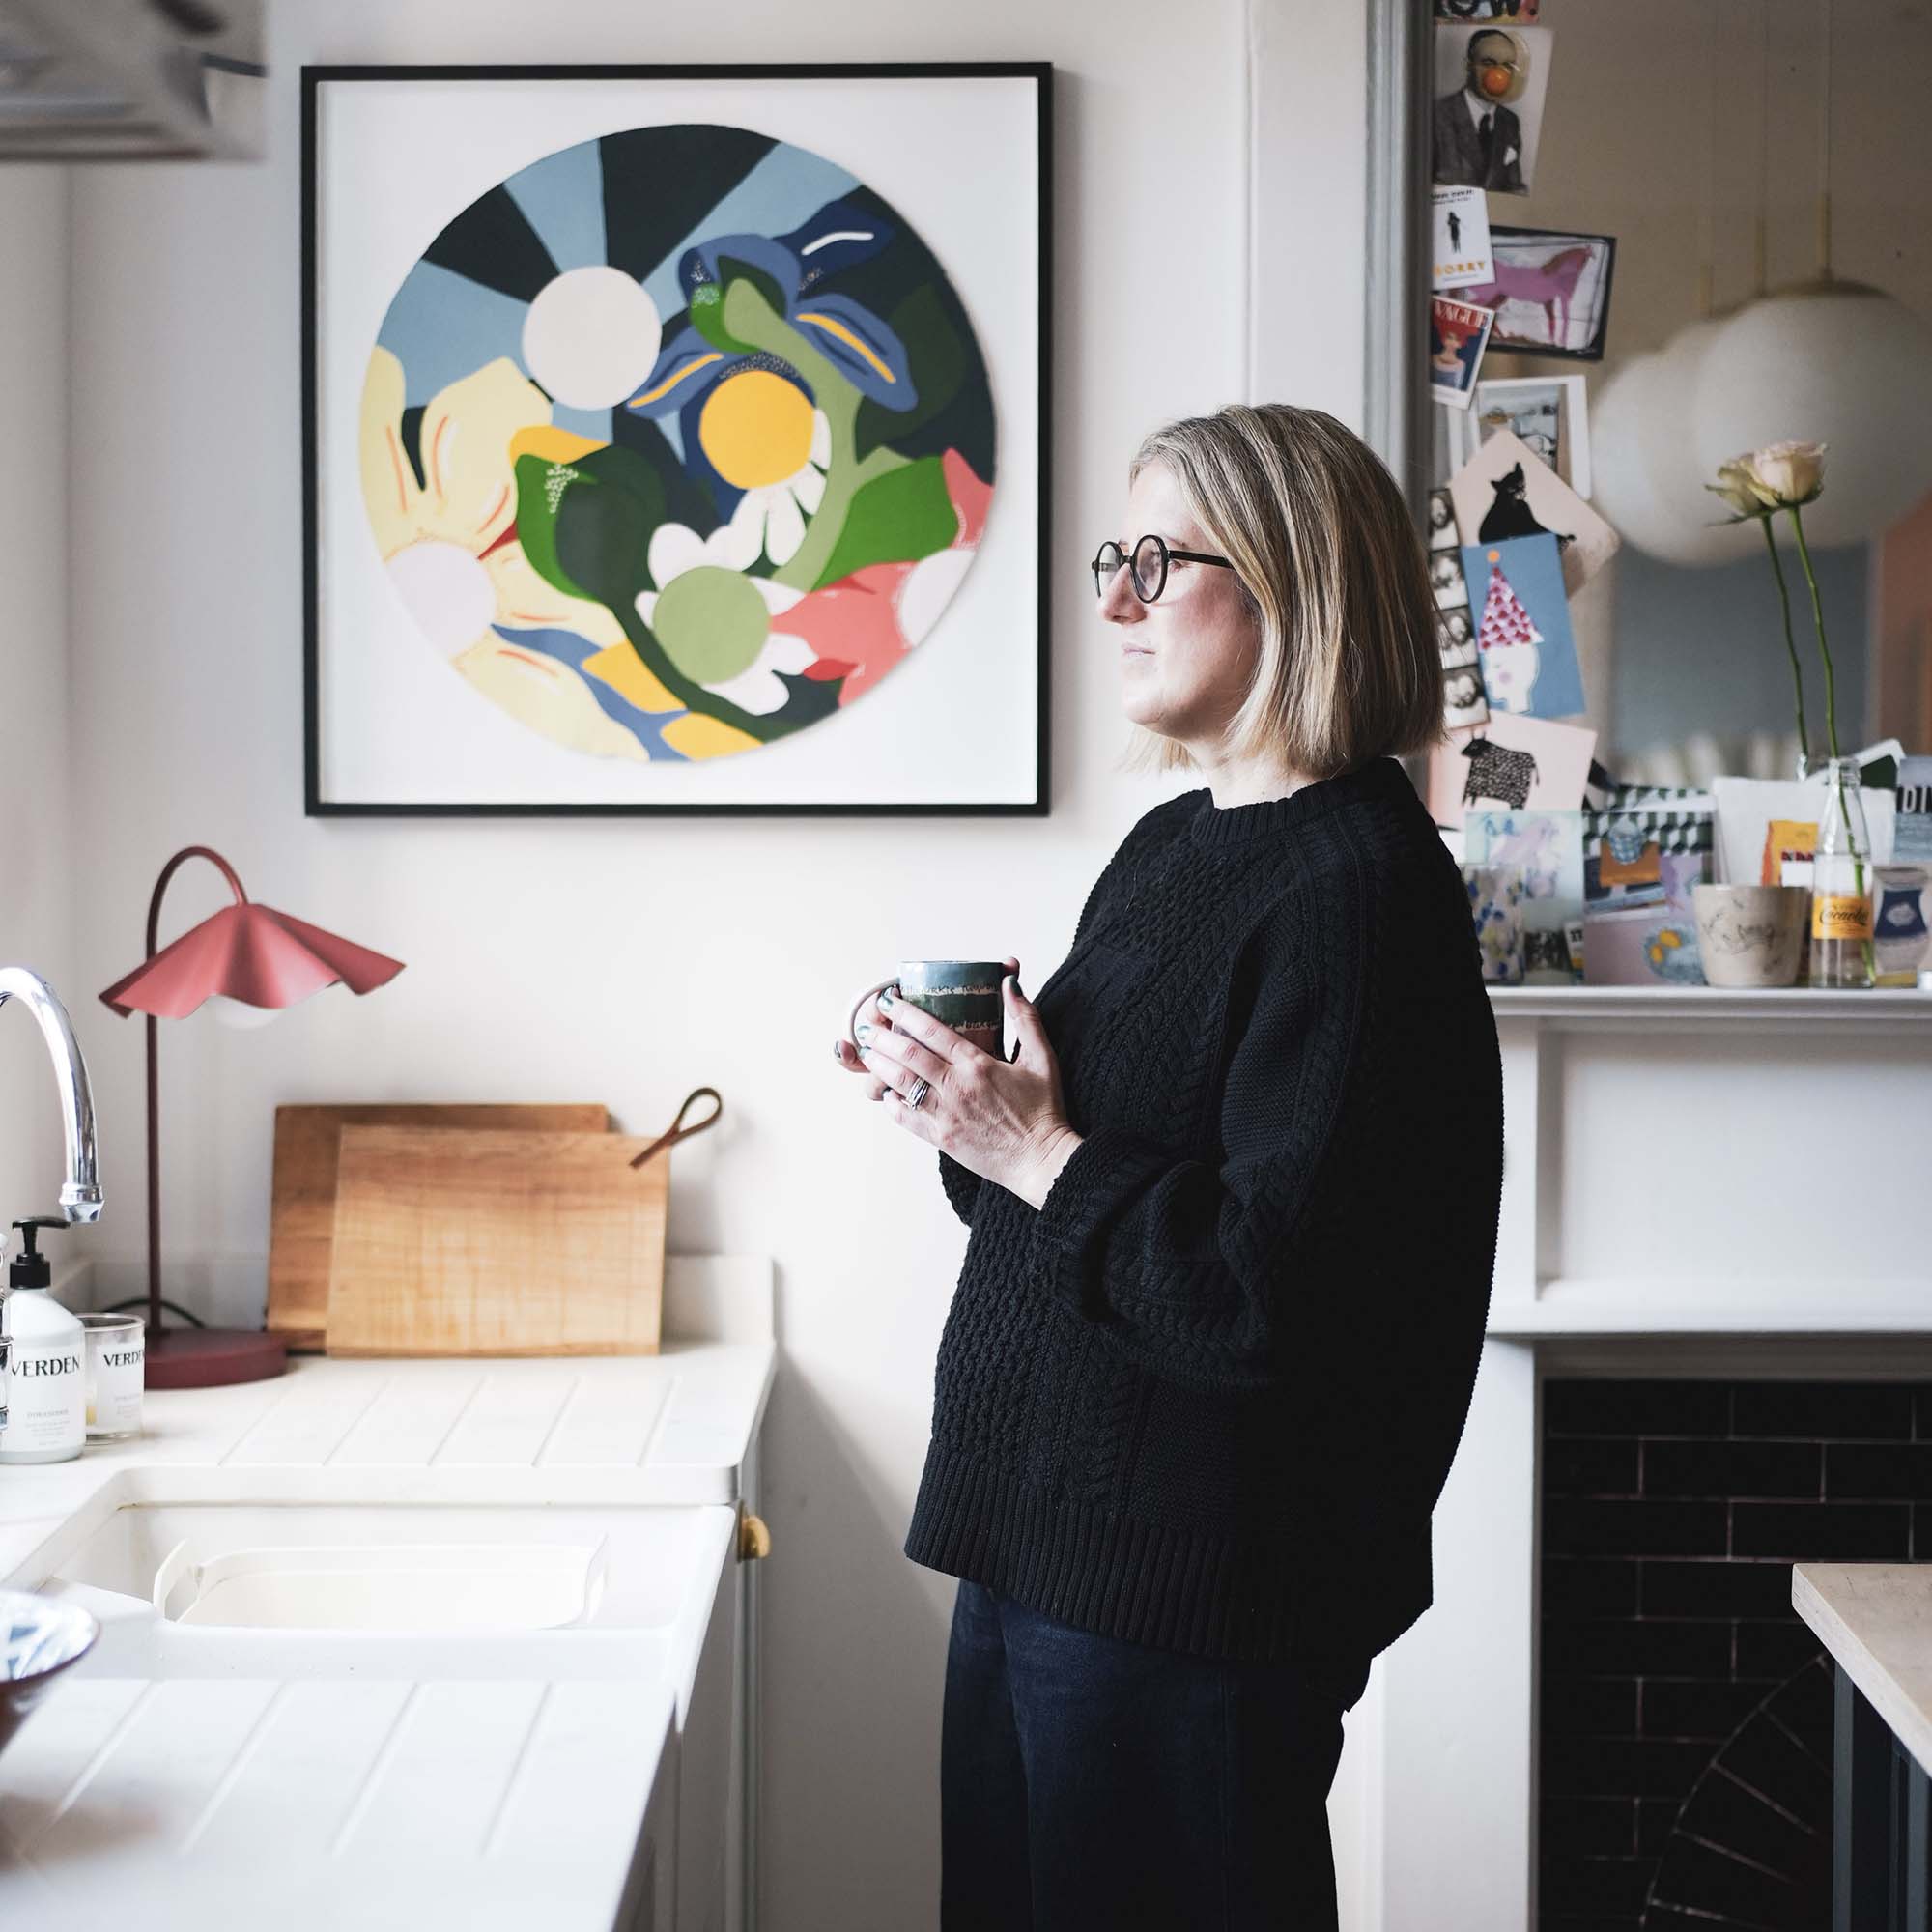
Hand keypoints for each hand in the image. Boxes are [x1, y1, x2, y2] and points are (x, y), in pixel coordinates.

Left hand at [831, 959, 1081, 1208]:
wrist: (1040, 1160)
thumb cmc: (1043, 1109)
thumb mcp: (1042, 1058)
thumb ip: (1025, 1017)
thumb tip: (1009, 982)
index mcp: (978, 1065)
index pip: (932, 1031)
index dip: (905, 1012)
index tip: (889, 1000)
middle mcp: (956, 1088)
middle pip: (907, 1055)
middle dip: (882, 1036)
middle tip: (868, 1025)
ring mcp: (945, 1114)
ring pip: (901, 1084)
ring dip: (880, 1065)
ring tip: (868, 1052)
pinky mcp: (941, 1138)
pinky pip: (905, 1117)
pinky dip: (890, 1102)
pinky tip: (885, 1091)